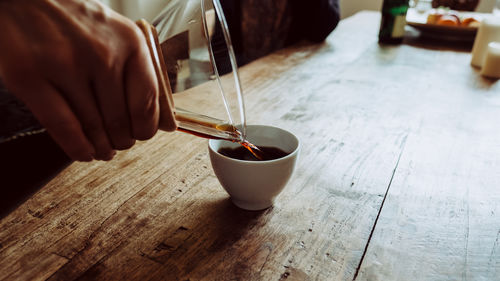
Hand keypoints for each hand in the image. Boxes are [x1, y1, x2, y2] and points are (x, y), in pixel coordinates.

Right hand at [0, 0, 172, 160]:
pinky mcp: (30, 77)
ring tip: (102, 151)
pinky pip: (64, 127)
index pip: (147, 103)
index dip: (145, 129)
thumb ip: (136, 70)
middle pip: (120, 121)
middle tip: (118, 144)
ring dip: (100, 148)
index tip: (141, 134)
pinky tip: (83, 153)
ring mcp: (65, 65)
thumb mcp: (116, 34)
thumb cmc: (75, 20)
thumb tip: (159, 119)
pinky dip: (77, 148)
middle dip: (122, 141)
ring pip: (93, 128)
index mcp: (130, 43)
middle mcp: (102, 55)